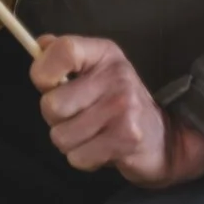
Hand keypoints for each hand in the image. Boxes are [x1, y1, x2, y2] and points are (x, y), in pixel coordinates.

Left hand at [30, 34, 203, 185]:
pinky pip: (78, 157)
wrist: (163, 138)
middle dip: (56, 119)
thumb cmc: (117, 102)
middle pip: (52, 105)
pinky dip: (85, 159)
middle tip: (78, 117)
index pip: (64, 50)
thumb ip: (63, 56)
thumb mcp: (94, 69)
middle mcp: (116, 76)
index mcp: (104, 53)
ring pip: (61, 136)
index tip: (48, 85)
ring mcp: (124, 107)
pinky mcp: (127, 138)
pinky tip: (102, 148)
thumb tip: (39, 45)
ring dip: (71, 142)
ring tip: (92, 134)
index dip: (43, 72)